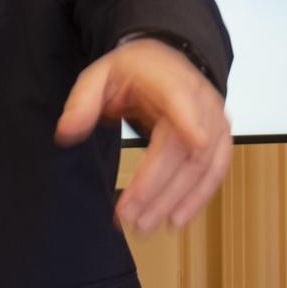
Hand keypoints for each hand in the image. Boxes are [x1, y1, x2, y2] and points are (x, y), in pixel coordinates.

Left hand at [54, 37, 230, 233]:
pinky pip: (214, 172)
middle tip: (129, 216)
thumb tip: (66, 133)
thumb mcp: (99, 75)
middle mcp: (199, 99)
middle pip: (184, 147)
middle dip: (157, 186)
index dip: (189, 119)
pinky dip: (197, 198)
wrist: (165, 62)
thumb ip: (82, 102)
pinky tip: (176, 219)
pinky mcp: (220, 139)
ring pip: (202, 166)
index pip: (180, 97)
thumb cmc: (131, 72)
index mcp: (166, 78)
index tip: (196, 142)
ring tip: (146, 225)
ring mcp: (214, 120)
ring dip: (176, 200)